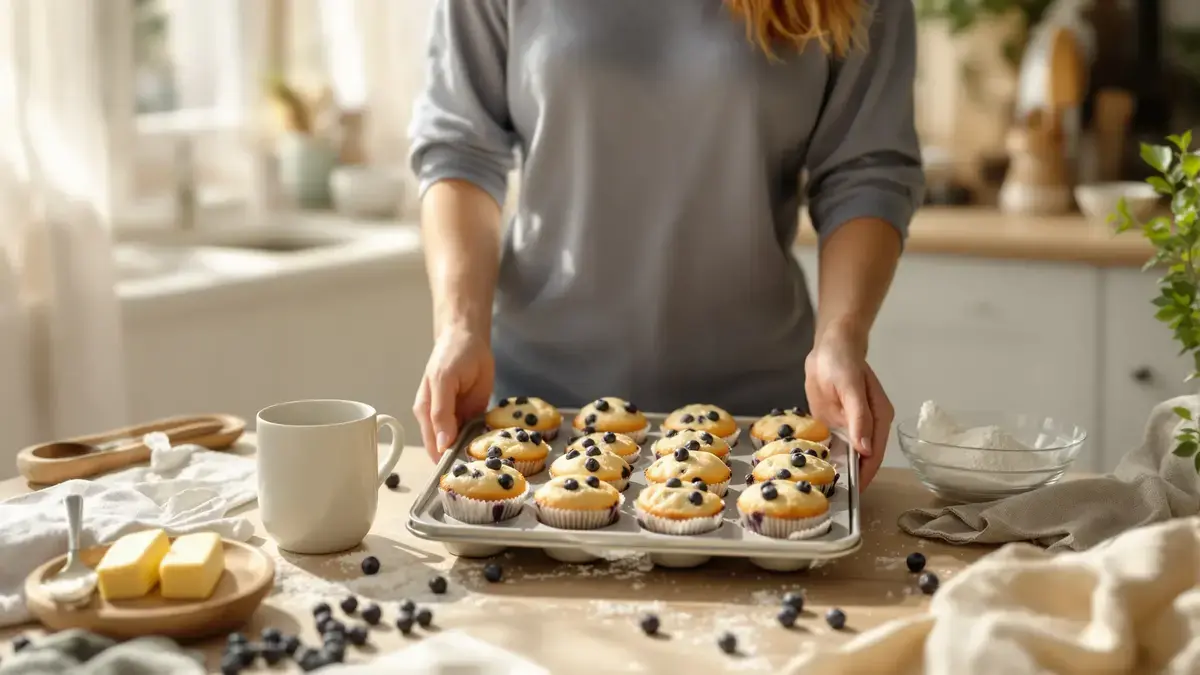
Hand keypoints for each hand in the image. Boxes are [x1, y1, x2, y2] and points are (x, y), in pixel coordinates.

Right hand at [413, 328, 494, 461]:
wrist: (469, 338)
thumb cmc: (451, 356)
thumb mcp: (444, 380)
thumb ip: (442, 412)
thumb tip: (441, 444)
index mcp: (426, 414)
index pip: (433, 447)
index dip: (445, 463)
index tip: (462, 477)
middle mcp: (440, 421)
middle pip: (448, 449)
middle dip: (463, 460)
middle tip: (481, 473)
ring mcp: (458, 419)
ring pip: (465, 444)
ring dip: (476, 453)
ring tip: (491, 464)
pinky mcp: (474, 415)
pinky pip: (479, 433)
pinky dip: (486, 441)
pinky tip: (496, 449)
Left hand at [804, 326, 893, 489]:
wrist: (829, 346)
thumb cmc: (842, 362)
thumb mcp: (850, 387)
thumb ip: (859, 417)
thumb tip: (866, 449)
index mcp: (878, 418)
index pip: (874, 454)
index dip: (865, 475)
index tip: (853, 494)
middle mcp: (867, 426)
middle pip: (862, 459)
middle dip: (851, 477)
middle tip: (833, 496)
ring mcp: (850, 426)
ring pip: (846, 454)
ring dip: (837, 469)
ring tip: (822, 490)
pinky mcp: (835, 423)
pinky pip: (831, 444)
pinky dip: (825, 457)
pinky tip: (814, 469)